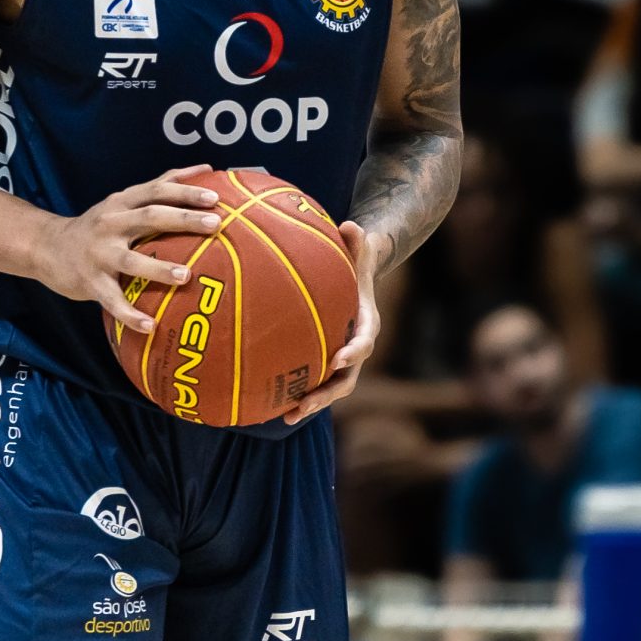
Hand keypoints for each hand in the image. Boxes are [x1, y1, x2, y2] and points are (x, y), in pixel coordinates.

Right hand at [37, 164, 222, 332]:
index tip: (215, 196)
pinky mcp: (89, 282)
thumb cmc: (98, 226)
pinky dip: (130, 314)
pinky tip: (150, 326)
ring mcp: (99, 253)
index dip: (185, 191)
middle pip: (150, 218)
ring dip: (159, 268)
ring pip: (131, 260)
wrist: (46, 248)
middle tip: (215, 225)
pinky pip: (112, 300)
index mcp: (122, 202)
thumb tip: (206, 168)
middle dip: (183, 220)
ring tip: (186, 276)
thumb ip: (160, 185)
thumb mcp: (123, 200)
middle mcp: (111, 223)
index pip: (157, 190)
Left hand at [283, 221, 378, 424]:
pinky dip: (298, 395)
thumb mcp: (361, 250)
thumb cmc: (357, 263)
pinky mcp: (325, 362)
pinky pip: (314, 383)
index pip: (365, 340)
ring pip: (331, 388)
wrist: (359, 280)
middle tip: (305, 402)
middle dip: (328, 393)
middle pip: (347, 377)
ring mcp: (341, 358)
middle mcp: (356, 347)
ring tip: (288, 415)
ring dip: (312, 403)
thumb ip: (358, 240)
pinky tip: (273, 406)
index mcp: (367, 322)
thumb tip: (351, 224)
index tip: (340, 359)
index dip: (355, 351)